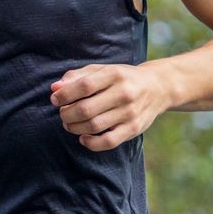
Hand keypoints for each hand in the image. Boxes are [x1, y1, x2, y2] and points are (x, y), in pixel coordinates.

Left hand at [49, 63, 165, 150]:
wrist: (157, 87)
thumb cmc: (122, 78)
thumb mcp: (102, 70)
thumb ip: (77, 77)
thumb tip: (54, 89)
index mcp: (114, 74)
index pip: (84, 86)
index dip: (65, 94)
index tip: (55, 99)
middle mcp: (124, 93)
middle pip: (86, 109)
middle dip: (67, 113)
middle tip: (62, 113)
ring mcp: (130, 113)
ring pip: (94, 126)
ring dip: (75, 127)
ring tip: (69, 123)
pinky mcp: (134, 129)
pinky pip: (108, 142)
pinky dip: (91, 143)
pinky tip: (83, 137)